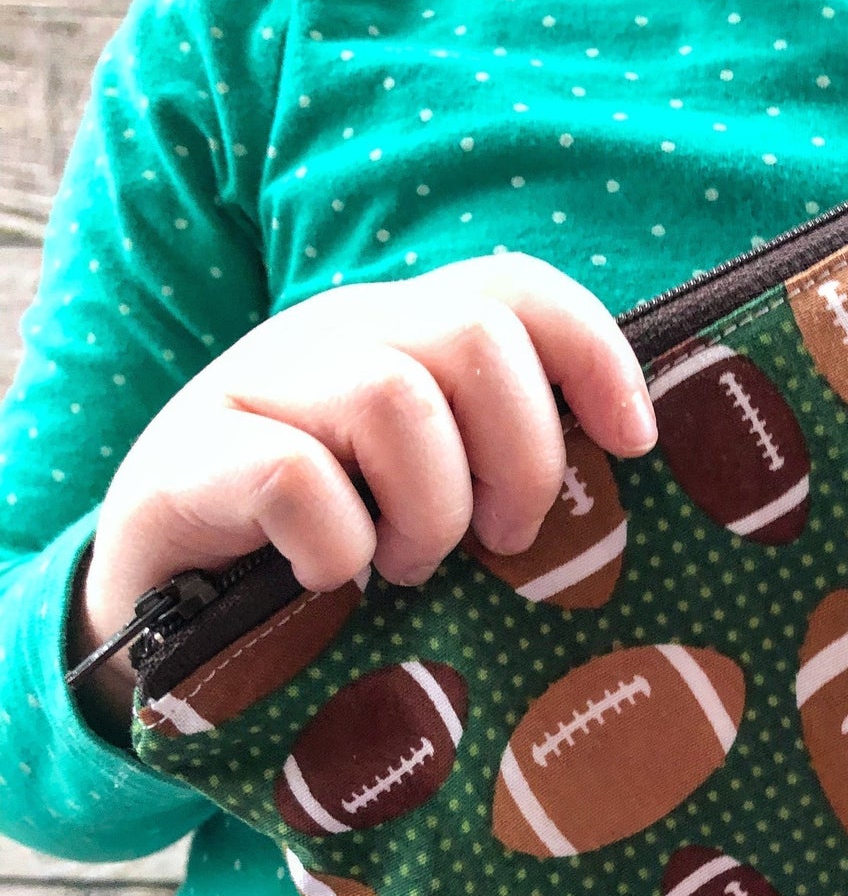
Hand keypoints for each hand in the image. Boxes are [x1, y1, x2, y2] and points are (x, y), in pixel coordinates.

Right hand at [75, 255, 656, 723]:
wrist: (165, 606)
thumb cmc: (331, 547)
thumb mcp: (429, 492)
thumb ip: (498, 459)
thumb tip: (621, 471)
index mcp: (404, 337)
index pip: (516, 290)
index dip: (595, 354)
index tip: (634, 445)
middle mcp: (334, 338)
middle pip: (474, 336)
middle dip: (521, 455)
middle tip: (505, 541)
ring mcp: (256, 388)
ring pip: (393, 397)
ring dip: (429, 509)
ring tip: (408, 563)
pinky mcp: (192, 459)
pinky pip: (299, 477)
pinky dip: (339, 545)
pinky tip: (331, 580)